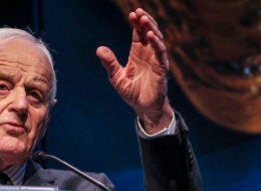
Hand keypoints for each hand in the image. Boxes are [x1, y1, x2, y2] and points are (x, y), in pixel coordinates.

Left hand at [96, 8, 172, 132]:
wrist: (144, 108)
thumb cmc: (132, 93)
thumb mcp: (116, 77)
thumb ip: (109, 63)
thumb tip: (99, 49)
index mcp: (138, 54)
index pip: (138, 34)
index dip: (136, 23)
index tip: (132, 13)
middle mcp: (148, 54)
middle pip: (148, 32)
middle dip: (144, 21)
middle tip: (138, 11)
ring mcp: (156, 60)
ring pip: (156, 39)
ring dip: (151, 28)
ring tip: (144, 19)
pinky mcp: (161, 68)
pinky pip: (160, 52)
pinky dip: (156, 43)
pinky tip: (150, 35)